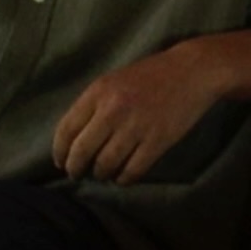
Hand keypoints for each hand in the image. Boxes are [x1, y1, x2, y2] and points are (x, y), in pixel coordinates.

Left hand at [52, 41, 227, 185]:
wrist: (191, 71)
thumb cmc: (149, 75)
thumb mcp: (113, 81)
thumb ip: (93, 105)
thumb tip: (74, 137)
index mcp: (98, 92)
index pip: (67, 129)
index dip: (59, 150)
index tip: (60, 161)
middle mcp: (113, 110)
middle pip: (82, 150)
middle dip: (75, 168)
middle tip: (76, 174)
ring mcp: (136, 126)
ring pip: (106, 163)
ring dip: (100, 174)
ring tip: (101, 174)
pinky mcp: (157, 141)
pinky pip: (132, 169)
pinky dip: (124, 178)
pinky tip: (122, 177)